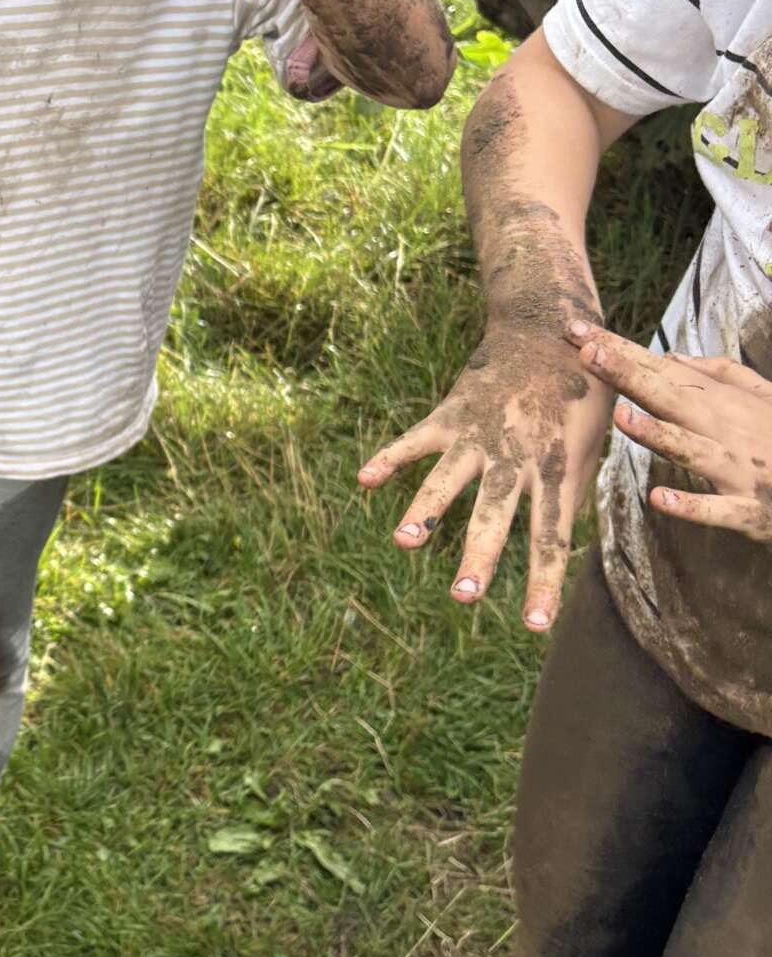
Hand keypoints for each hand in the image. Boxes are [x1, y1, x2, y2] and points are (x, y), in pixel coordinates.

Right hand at [358, 324, 613, 628]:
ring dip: (425, 511)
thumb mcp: (590, 446)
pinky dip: (390, 458)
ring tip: (404, 542)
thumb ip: (568, 490)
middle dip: (478, 556)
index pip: (550, 537)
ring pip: (449, 480)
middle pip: (496, 515)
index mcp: (556, 471)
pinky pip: (416, 440)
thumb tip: (558, 539)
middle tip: (463, 595)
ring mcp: (481, 435)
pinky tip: (365, 480)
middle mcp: (517, 457)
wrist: (551, 331)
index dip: (542, 583)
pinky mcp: (452, 414)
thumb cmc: (580, 395)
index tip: (534, 625)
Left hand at [570, 321, 771, 540]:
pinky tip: (658, 498)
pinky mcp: (751, 512)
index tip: (580, 333)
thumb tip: (674, 357)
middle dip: (630, 377)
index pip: (663, 373)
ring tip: (622, 416)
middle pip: (671, 400)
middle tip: (589, 354)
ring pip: (692, 451)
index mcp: (725, 405)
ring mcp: (739, 472)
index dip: (622, 353)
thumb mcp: (766, 398)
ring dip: (656, 435)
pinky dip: (690, 505)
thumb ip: (723, 375)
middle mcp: (727, 432)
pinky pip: (716, 510)